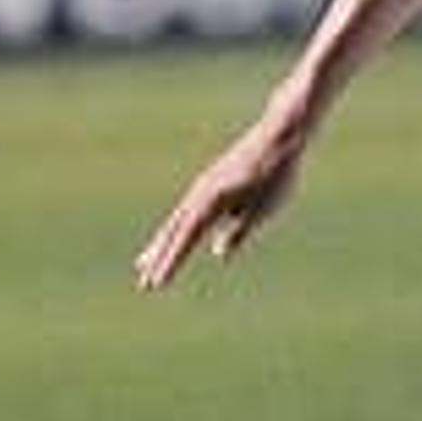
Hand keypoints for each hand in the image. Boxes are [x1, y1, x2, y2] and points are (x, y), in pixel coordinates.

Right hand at [133, 112, 315, 288]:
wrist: (278, 136)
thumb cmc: (275, 175)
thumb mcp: (263, 209)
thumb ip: (240, 231)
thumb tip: (219, 253)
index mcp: (211, 201)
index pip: (186, 239)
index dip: (170, 263)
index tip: (157, 284)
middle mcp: (200, 194)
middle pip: (173, 232)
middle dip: (158, 258)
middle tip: (143, 283)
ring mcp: (203, 187)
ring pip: (176, 221)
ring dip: (160, 244)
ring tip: (143, 264)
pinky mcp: (210, 183)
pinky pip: (187, 211)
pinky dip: (175, 228)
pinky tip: (173, 238)